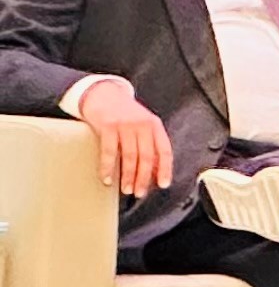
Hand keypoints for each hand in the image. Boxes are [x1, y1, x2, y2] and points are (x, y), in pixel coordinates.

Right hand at [78, 79, 171, 197]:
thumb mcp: (142, 125)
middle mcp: (143, 125)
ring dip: (128, 176)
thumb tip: (153, 172)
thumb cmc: (124, 113)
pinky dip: (108, 168)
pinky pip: (109, 152)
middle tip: (139, 192)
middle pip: (147, 157)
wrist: (104, 93)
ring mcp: (125, 125)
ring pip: (130, 156)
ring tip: (126, 189)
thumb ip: (149, 144)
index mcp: (155, 126)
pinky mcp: (108, 126)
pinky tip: (107, 178)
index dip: (165, 169)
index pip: (164, 150)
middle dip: (143, 178)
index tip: (163, 184)